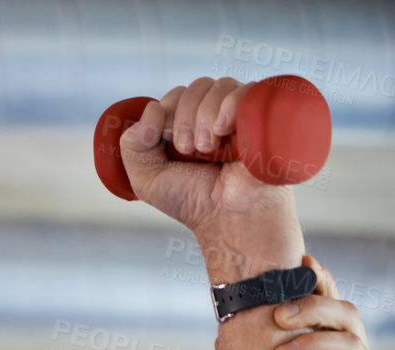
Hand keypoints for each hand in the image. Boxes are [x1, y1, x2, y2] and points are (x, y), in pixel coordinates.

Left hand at [119, 78, 303, 268]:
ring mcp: (239, 114)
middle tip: (190, 151)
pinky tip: (224, 128)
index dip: (167, 114)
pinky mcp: (262, 115)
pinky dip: (230, 104)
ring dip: (204, 115)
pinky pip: (246, 89)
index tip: (172, 147)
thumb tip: (152, 107)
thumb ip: (132, 146)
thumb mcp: (147, 181)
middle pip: (194, 87)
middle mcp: (215, 115)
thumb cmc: (193, 202)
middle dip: (184, 117)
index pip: (175, 96)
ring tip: (209, 149)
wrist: (229, 218)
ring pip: (218, 86)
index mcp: (189, 125)